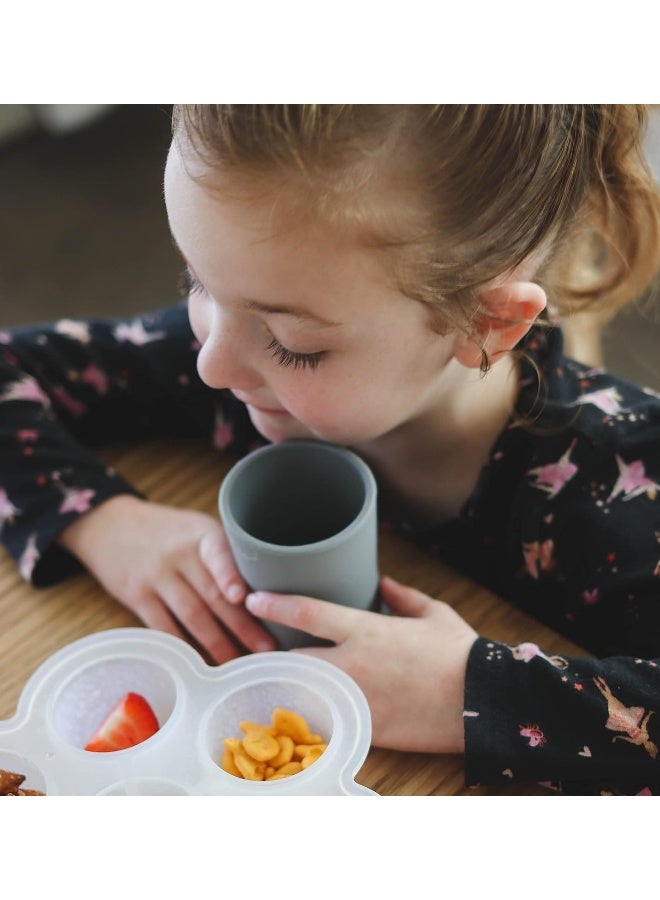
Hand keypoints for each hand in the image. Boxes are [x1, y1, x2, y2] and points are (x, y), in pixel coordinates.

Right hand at [57, 495, 276, 661]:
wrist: (110, 524)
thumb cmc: (167, 530)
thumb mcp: (195, 528)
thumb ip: (223, 554)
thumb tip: (263, 592)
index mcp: (201, 534)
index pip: (217, 553)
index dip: (229, 575)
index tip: (241, 597)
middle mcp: (179, 554)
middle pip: (212, 595)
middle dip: (241, 625)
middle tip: (265, 648)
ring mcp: (156, 576)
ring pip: (192, 616)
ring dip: (217, 643)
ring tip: (238, 662)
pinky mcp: (137, 596)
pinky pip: (165, 627)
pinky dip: (185, 646)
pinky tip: (201, 661)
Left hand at [244, 576, 477, 752]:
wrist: (484, 704)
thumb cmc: (460, 653)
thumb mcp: (435, 615)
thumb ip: (404, 597)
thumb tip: (384, 582)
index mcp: (367, 630)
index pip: (308, 613)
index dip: (275, 605)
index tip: (252, 599)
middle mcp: (354, 664)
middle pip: (293, 658)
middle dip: (272, 656)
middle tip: (258, 651)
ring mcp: (357, 700)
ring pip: (304, 693)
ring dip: (288, 687)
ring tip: (272, 684)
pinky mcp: (366, 730)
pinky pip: (327, 722)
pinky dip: (313, 717)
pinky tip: (303, 715)